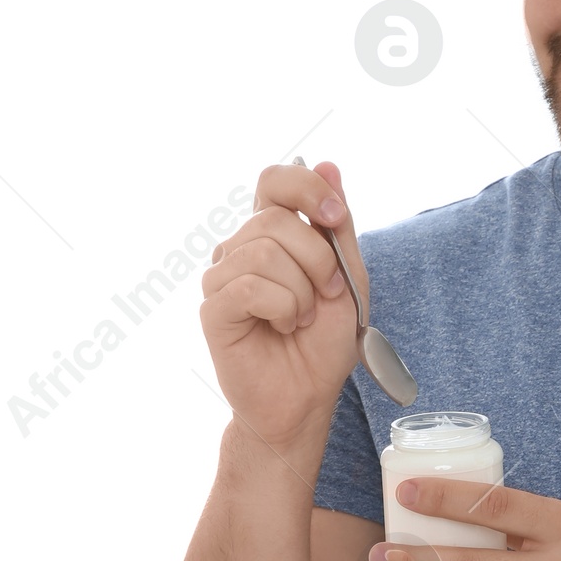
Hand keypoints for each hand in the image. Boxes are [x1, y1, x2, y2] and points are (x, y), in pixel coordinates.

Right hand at [199, 159, 363, 448]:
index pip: (274, 180)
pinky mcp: (213, 309)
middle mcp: (241, 249)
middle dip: (318, 259)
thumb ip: (337, 225)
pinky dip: (283, 307)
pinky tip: (284, 326)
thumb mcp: (347, 275)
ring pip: (264, 252)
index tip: (335, 217)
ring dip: (302, 290)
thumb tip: (328, 165)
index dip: (306, 188)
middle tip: (327, 294)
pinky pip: (250, 286)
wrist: (308, 396)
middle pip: (275, 219)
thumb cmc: (324, 340)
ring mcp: (222, 277)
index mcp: (272, 234)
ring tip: (302, 317)